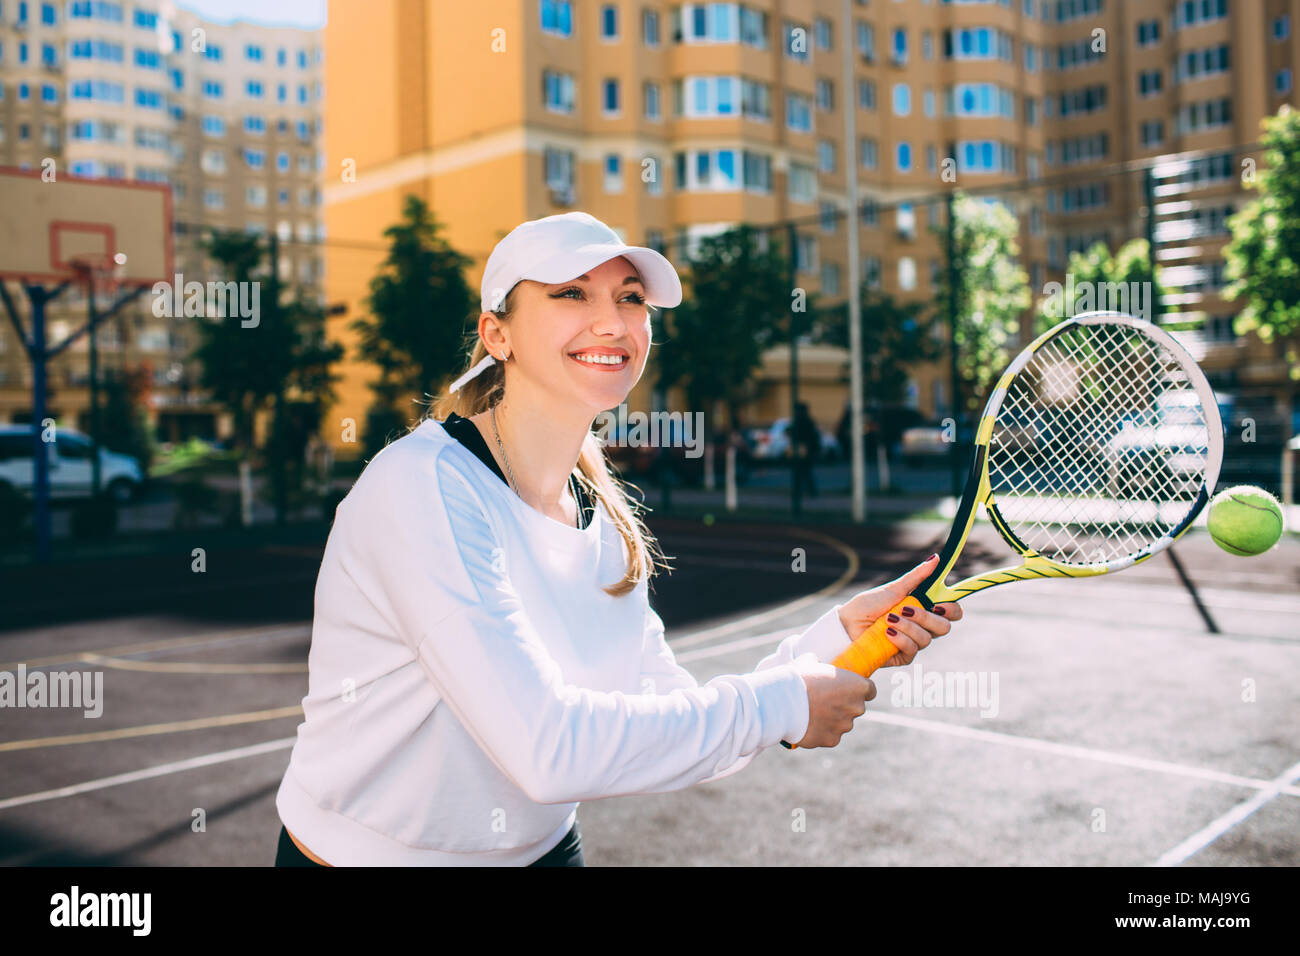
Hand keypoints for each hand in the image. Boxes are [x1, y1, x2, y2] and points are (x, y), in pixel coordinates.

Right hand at [794, 667, 875, 748]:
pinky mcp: (832, 740)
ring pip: (841, 723)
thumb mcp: (811, 662)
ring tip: (811, 713)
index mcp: (858, 686)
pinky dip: (821, 732)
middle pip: (855, 708)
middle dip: (843, 706)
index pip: (869, 690)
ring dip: (831, 720)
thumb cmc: (799, 679)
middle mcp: (857, 708)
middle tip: (823, 701)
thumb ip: (820, 665)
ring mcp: (845, 726)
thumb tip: (814, 662)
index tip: (847, 689)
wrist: (784, 703)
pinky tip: (807, 725)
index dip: (857, 690)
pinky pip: (829, 736)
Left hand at [836, 554, 963, 667]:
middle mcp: (921, 626)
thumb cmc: (868, 605)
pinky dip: (900, 639)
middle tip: (907, 609)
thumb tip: (936, 558)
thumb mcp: (894, 589)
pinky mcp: (903, 656)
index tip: (939, 604)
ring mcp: (913, 642)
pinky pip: (913, 650)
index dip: (952, 609)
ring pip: (927, 638)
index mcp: (923, 608)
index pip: (951, 612)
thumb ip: (917, 576)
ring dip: (907, 626)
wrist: (847, 624)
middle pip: (944, 627)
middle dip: (926, 618)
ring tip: (889, 619)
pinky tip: (887, 632)